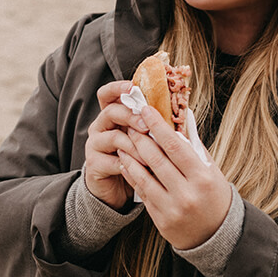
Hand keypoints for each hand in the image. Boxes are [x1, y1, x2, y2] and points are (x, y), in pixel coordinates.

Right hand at [83, 80, 149, 210]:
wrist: (114, 188)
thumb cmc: (133, 159)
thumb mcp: (142, 138)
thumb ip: (152, 125)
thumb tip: (183, 114)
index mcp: (111, 115)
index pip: (107, 94)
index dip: (118, 88)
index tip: (132, 88)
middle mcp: (100, 127)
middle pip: (111, 111)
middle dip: (131, 116)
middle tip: (147, 125)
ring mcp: (94, 145)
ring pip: (113, 137)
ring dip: (135, 145)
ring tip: (151, 154)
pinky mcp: (94, 164)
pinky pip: (113, 160)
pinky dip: (131, 164)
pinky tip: (143, 169)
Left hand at [118, 105, 233, 249]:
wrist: (217, 235)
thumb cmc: (214, 195)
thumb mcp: (211, 170)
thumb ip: (195, 145)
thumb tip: (180, 118)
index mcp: (202, 178)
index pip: (175, 146)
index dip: (158, 126)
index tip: (145, 109)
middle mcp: (187, 194)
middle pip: (156, 160)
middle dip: (140, 138)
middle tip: (130, 123)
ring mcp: (172, 209)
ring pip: (144, 176)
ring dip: (130, 156)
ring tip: (123, 141)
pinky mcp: (161, 220)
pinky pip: (142, 193)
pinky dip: (132, 175)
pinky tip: (126, 162)